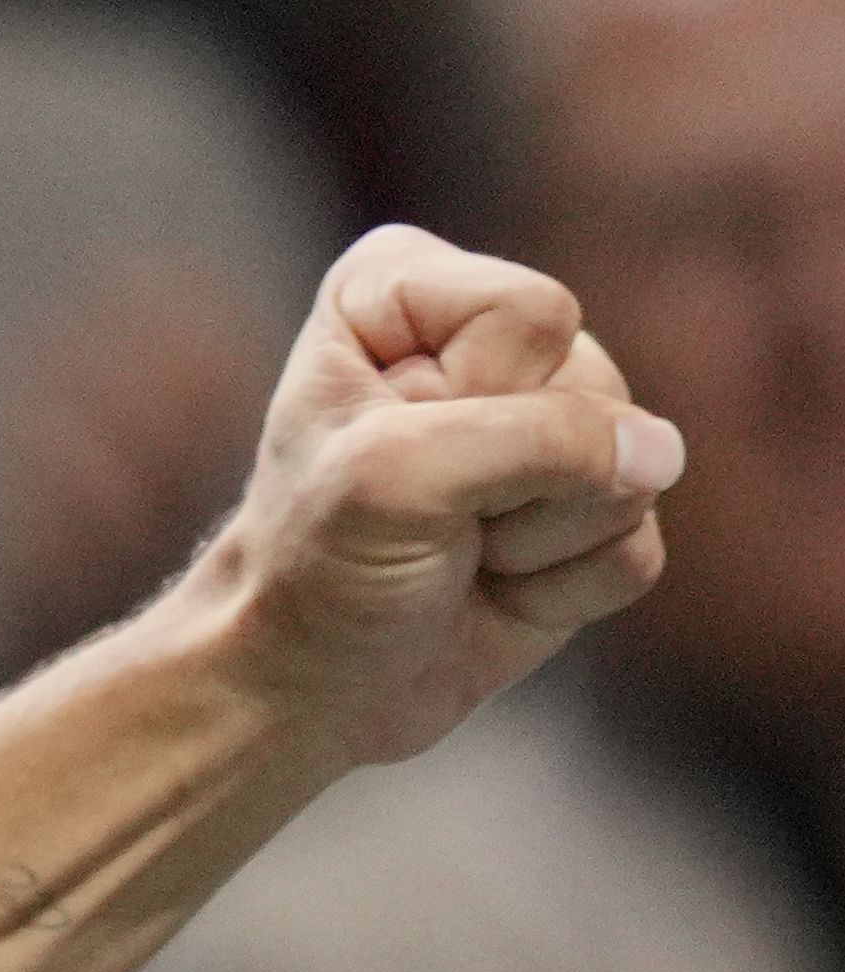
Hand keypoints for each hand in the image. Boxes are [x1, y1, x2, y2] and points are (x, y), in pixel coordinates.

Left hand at [180, 226, 680, 766]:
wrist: (309, 683)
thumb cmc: (318, 564)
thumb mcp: (396, 479)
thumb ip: (541, 440)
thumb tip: (662, 452)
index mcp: (401, 288)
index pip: (532, 311)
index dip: (477, 395)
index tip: (391, 447)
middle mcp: (482, 339)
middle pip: (592, 385)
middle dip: (510, 478)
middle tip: (425, 516)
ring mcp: (545, 423)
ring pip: (633, 466)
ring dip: (536, 538)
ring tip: (453, 549)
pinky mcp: (588, 508)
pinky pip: (638, 541)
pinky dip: (561, 588)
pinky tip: (493, 588)